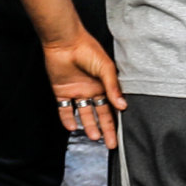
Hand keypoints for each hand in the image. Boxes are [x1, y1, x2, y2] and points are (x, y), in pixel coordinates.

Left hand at [51, 30, 124, 144]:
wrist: (65, 42)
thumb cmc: (88, 50)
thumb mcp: (106, 69)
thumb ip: (113, 88)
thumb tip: (123, 106)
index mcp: (104, 85)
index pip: (113, 107)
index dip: (117, 120)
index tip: (121, 134)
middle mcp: (92, 90)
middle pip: (100, 114)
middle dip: (106, 130)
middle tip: (110, 144)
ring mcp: (77, 92)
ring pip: (84, 113)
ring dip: (89, 126)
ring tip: (94, 137)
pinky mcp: (62, 91)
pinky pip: (65, 109)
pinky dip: (67, 118)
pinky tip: (73, 127)